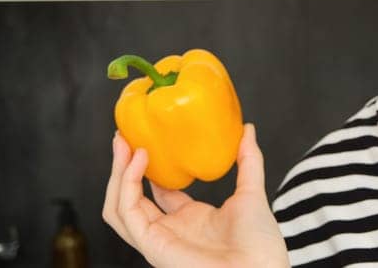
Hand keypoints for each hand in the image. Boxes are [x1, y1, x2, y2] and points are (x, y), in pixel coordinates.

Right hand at [102, 123, 288, 266]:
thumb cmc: (260, 246)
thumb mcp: (251, 192)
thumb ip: (248, 161)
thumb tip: (247, 130)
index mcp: (191, 220)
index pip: (157, 191)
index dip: (147, 167)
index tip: (144, 140)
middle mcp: (170, 230)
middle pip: (131, 197)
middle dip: (123, 167)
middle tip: (123, 137)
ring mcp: (158, 238)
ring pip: (120, 205)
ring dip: (117, 173)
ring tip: (123, 144)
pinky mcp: (152, 244)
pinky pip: (127, 212)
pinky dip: (127, 183)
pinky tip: (139, 160)